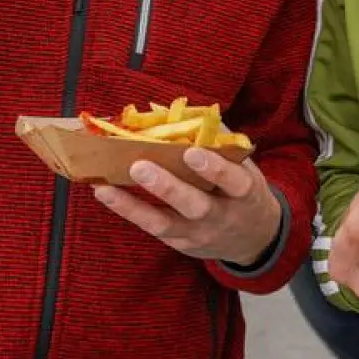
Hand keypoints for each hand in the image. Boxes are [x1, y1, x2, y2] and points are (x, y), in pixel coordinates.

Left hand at [93, 147, 282, 266]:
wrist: (253, 238)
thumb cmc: (241, 190)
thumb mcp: (244, 167)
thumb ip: (219, 142)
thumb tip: (183, 114)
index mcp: (245, 193)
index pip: (234, 182)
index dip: (215, 169)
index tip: (191, 152)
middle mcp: (221, 217)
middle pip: (195, 206)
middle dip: (167, 187)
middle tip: (140, 166)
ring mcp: (199, 234)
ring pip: (164, 223)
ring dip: (132, 206)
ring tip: (105, 188)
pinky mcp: (180, 244)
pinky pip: (152, 228)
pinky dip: (129, 211)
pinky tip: (107, 194)